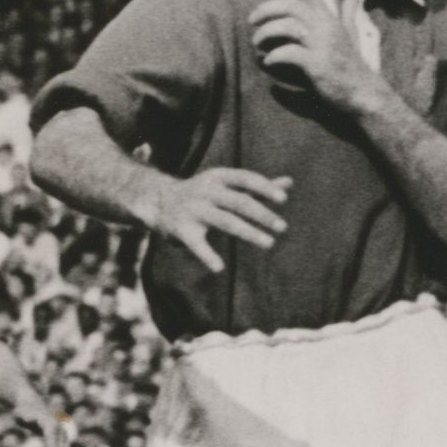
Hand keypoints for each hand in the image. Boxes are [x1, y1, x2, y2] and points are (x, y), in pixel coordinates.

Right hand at [141, 166, 289, 272]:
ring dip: (248, 232)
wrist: (157, 201)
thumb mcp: (226, 185)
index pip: (245, 179)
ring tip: (269, 243)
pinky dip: (207, 256)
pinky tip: (219, 268)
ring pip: (225, 221)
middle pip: (238, 201)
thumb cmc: (203, 194)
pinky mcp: (181, 230)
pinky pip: (196, 244)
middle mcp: (205, 191)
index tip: (283, 200)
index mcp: (218, 178)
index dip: (264, 188)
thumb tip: (289, 183)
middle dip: (261, 214)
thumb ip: (256, 186)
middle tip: (282, 227)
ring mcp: (193, 210)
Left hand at [249, 0, 384, 112]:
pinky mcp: (317, 64)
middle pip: (289, 5)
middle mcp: (325, 26)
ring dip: (265, 33)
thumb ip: (316, 24)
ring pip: (286, 26)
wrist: (363, 93)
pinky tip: (270, 62)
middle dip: (265, 10)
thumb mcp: (333, 38)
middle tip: (252, 20)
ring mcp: (322, 44)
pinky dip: (273, 56)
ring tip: (257, 43)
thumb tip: (293, 15)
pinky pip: (288, 53)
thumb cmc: (344, 67)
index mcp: (327, 18)